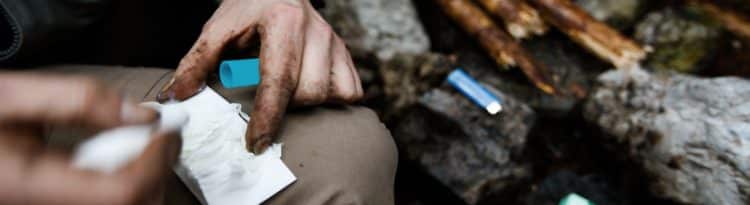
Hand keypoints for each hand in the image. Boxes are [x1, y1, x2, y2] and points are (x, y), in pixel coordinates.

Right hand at [0, 73, 178, 204]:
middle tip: (159, 137)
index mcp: (26, 189)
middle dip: (156, 172)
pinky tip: (111, 161)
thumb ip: (78, 102)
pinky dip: (120, 186)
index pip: (122, 193)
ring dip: (142, 180)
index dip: (156, 162)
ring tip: (135, 146)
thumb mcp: (9, 98)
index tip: (167, 130)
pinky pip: (101, 203)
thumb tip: (143, 116)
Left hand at [157, 0, 362, 152]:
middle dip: (285, 107)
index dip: (268, 117)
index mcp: (283, 21)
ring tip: (287, 93)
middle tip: (267, 100)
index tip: (255, 142)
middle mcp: (315, 30)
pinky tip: (310, 91)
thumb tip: (175, 96)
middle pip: (308, 92)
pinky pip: (350, 91)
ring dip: (307, 103)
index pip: (279, 79)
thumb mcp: (217, 29)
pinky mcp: (345, 51)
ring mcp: (334, 41)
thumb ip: (196, 62)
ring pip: (330, 94)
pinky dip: (332, 99)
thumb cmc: (247, 9)